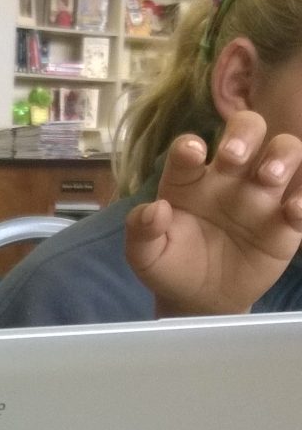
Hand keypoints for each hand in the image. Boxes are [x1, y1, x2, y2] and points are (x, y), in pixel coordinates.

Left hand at [125, 111, 301, 315]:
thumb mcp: (146, 255)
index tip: (192, 154)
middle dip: (244, 133)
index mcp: (188, 179)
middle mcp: (228, 177)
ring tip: (269, 176)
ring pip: (284, 152)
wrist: (199, 299)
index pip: (190, 149)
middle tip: (234, 156)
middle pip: (246, 131)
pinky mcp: (285, 222)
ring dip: (282, 156)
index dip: (190, 146)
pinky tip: (292, 212)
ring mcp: (260, 196)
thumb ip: (142, 231)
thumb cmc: (171, 266)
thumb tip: (155, 209)